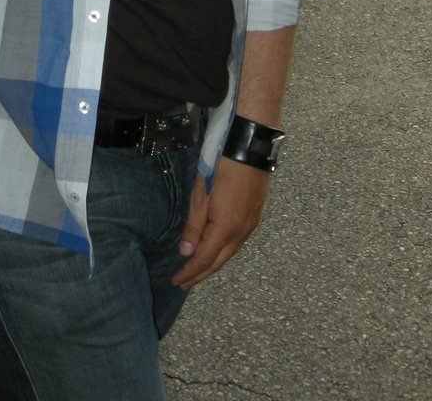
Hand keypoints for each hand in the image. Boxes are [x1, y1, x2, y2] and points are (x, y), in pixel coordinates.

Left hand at [171, 158, 270, 289]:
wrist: (249, 147)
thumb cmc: (220, 167)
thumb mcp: (200, 194)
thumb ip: (194, 225)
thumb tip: (186, 252)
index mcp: (225, 228)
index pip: (205, 259)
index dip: (190, 272)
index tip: (176, 281)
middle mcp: (241, 232)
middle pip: (219, 261)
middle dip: (201, 275)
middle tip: (184, 283)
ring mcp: (251, 225)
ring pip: (230, 253)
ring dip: (213, 265)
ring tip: (197, 271)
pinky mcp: (255, 217)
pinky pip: (237, 243)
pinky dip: (223, 252)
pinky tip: (216, 251)